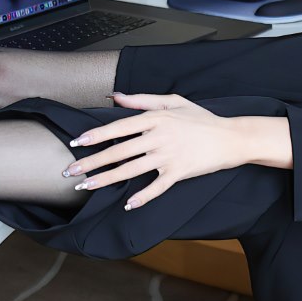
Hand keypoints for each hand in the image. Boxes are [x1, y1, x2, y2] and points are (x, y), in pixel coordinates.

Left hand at [62, 92, 254, 210]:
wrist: (231, 137)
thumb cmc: (202, 119)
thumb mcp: (173, 101)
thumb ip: (142, 100)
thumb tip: (115, 96)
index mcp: (155, 118)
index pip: (118, 128)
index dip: (95, 136)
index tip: (76, 143)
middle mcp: (158, 137)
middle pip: (118, 151)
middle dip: (91, 162)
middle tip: (70, 171)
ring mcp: (168, 156)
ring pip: (131, 170)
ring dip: (106, 179)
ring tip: (86, 186)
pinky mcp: (179, 173)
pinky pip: (157, 187)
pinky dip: (142, 197)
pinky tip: (128, 204)